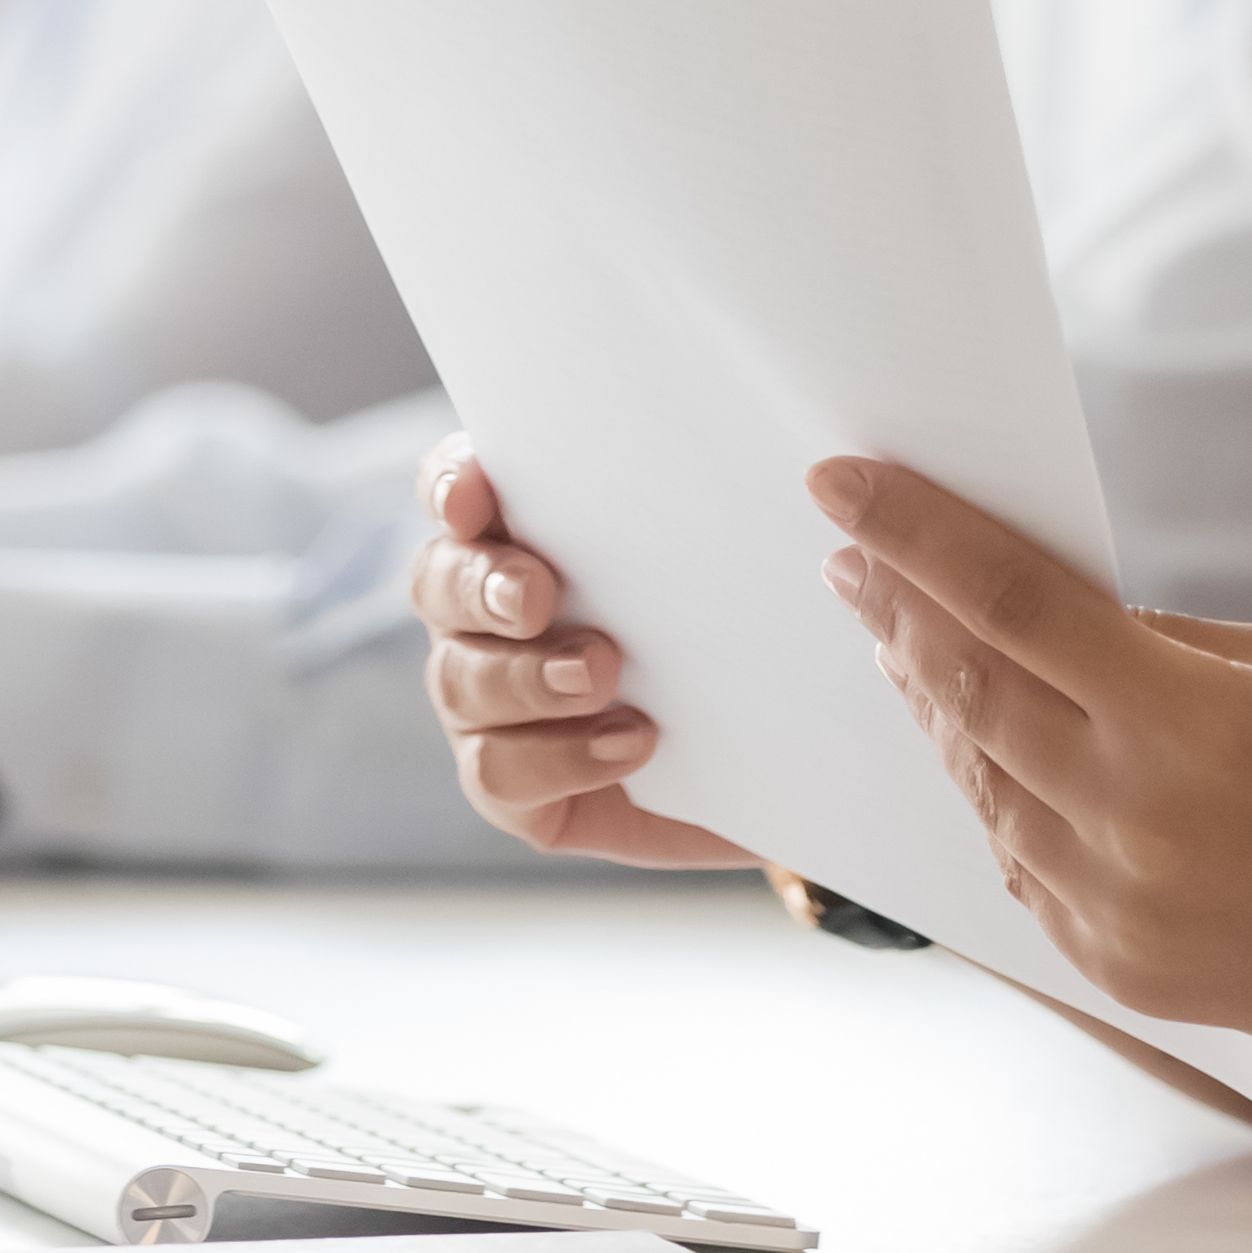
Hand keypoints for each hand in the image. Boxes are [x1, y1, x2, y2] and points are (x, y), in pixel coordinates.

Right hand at [408, 433, 754, 869]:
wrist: (776, 755)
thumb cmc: (741, 632)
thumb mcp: (741, 563)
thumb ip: (729, 513)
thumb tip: (813, 470)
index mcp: (523, 535)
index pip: (456, 487)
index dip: (451, 485)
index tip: (475, 498)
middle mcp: (484, 613)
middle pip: (439, 580)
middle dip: (482, 585)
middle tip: (537, 594)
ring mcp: (485, 700)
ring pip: (458, 679)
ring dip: (524, 677)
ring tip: (601, 675)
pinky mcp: (512, 782)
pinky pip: (497, 771)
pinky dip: (559, 756)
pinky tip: (629, 743)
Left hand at [815, 454, 1251, 1056]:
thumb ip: (1162, 645)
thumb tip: (1045, 615)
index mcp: (1193, 724)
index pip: (1008, 605)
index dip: (913, 536)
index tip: (839, 484)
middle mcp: (1141, 826)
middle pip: (971, 696)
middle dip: (896, 616)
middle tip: (851, 559)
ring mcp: (1127, 914)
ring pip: (983, 789)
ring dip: (935, 710)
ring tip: (902, 644)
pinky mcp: (1128, 975)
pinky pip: (1025, 871)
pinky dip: (995, 800)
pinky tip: (982, 752)